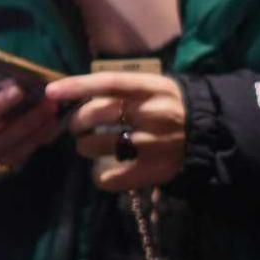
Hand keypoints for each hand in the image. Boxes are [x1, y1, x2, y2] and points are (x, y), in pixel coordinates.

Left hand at [45, 71, 187, 191]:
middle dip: (77, 121)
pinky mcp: (153, 170)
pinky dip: (99, 176)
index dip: (76, 86)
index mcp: (151, 88)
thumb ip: (123, 88)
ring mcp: (151, 144)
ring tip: (89, 146)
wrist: (208, 133)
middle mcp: (151, 114)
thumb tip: (78, 91)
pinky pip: (111, 177)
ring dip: (84, 146)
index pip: (107, 83)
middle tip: (77, 126)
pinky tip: (101, 172)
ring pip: (97, 145)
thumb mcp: (155, 86)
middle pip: (96, 115)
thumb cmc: (172, 106)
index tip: (51, 91)